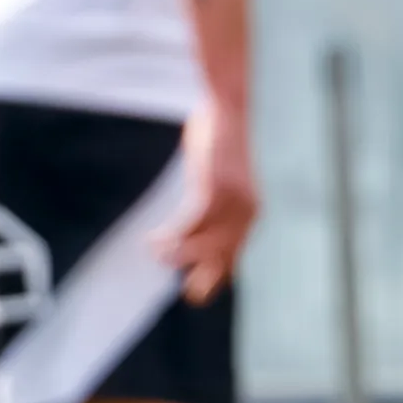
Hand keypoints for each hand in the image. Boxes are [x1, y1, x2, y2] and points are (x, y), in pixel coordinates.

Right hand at [160, 104, 257, 306]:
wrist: (227, 110)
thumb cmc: (218, 143)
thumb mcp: (219, 178)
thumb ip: (212, 203)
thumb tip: (193, 223)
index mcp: (249, 212)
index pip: (235, 256)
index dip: (217, 277)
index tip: (196, 289)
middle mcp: (246, 212)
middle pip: (223, 260)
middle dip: (203, 280)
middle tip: (184, 293)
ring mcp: (232, 202)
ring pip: (203, 245)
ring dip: (175, 255)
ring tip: (154, 254)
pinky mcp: (214, 189)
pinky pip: (189, 224)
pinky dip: (169, 236)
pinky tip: (153, 240)